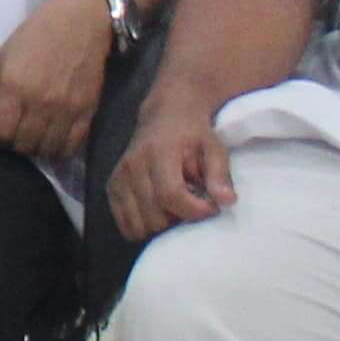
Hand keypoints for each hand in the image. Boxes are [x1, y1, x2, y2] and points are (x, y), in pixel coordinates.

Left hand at [0, 0, 116, 161]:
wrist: (81, 20)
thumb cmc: (35, 35)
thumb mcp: (0, 58)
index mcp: (14, 86)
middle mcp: (40, 101)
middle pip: (22, 145)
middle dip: (11, 143)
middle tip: (13, 130)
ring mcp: (66, 109)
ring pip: (46, 150)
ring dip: (34, 148)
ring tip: (31, 135)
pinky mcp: (88, 111)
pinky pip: (71, 147)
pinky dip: (59, 151)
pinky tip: (51, 139)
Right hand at [104, 92, 234, 240]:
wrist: (166, 115)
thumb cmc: (193, 134)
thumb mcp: (214, 147)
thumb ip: (219, 174)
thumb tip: (227, 201)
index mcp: (157, 152)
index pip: (170, 195)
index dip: (194, 210)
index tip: (211, 208)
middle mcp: (132, 166)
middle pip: (155, 216)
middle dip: (179, 219)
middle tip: (193, 205)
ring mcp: (119, 178)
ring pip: (140, 224)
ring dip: (162, 224)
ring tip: (175, 207)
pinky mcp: (112, 188)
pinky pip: (126, 224)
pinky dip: (144, 225)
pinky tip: (158, 211)